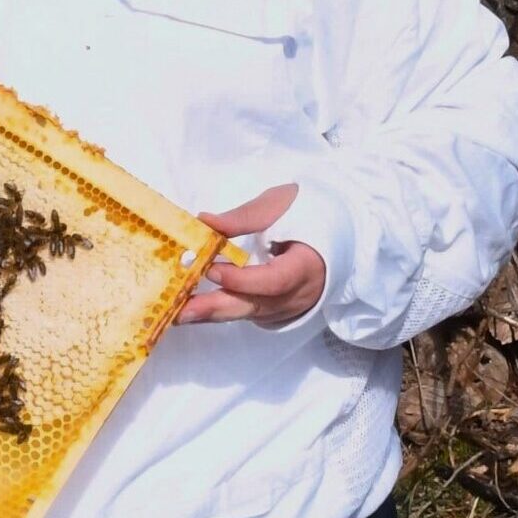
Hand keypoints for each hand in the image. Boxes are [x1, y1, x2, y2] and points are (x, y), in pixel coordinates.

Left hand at [175, 183, 325, 327]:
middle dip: (216, 308)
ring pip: (249, 313)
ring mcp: (290, 306)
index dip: (243, 280)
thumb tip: (204, 222)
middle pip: (256, 307)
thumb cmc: (310, 211)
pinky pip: (250, 312)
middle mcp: (299, 295)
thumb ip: (244, 217)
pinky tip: (196, 307)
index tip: (212, 268)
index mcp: (307, 266)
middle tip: (181, 310)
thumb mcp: (281, 204)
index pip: (274, 282)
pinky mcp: (279, 308)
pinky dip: (223, 310)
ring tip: (178, 312)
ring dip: (213, 313)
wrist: (340, 230)